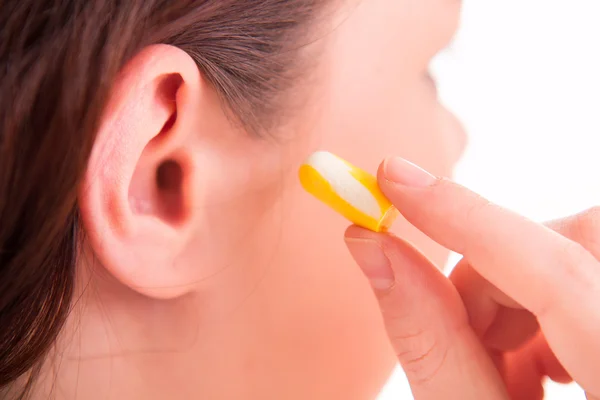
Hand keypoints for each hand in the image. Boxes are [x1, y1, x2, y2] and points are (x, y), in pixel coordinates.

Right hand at [344, 157, 599, 399]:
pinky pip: (593, 276)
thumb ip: (429, 343)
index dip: (465, 217)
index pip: (556, 271)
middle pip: (578, 243)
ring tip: (506, 376)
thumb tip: (373, 250)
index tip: (393, 179)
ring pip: (583, 253)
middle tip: (463, 334)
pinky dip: (549, 305)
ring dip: (521, 296)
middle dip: (497, 274)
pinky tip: (538, 370)